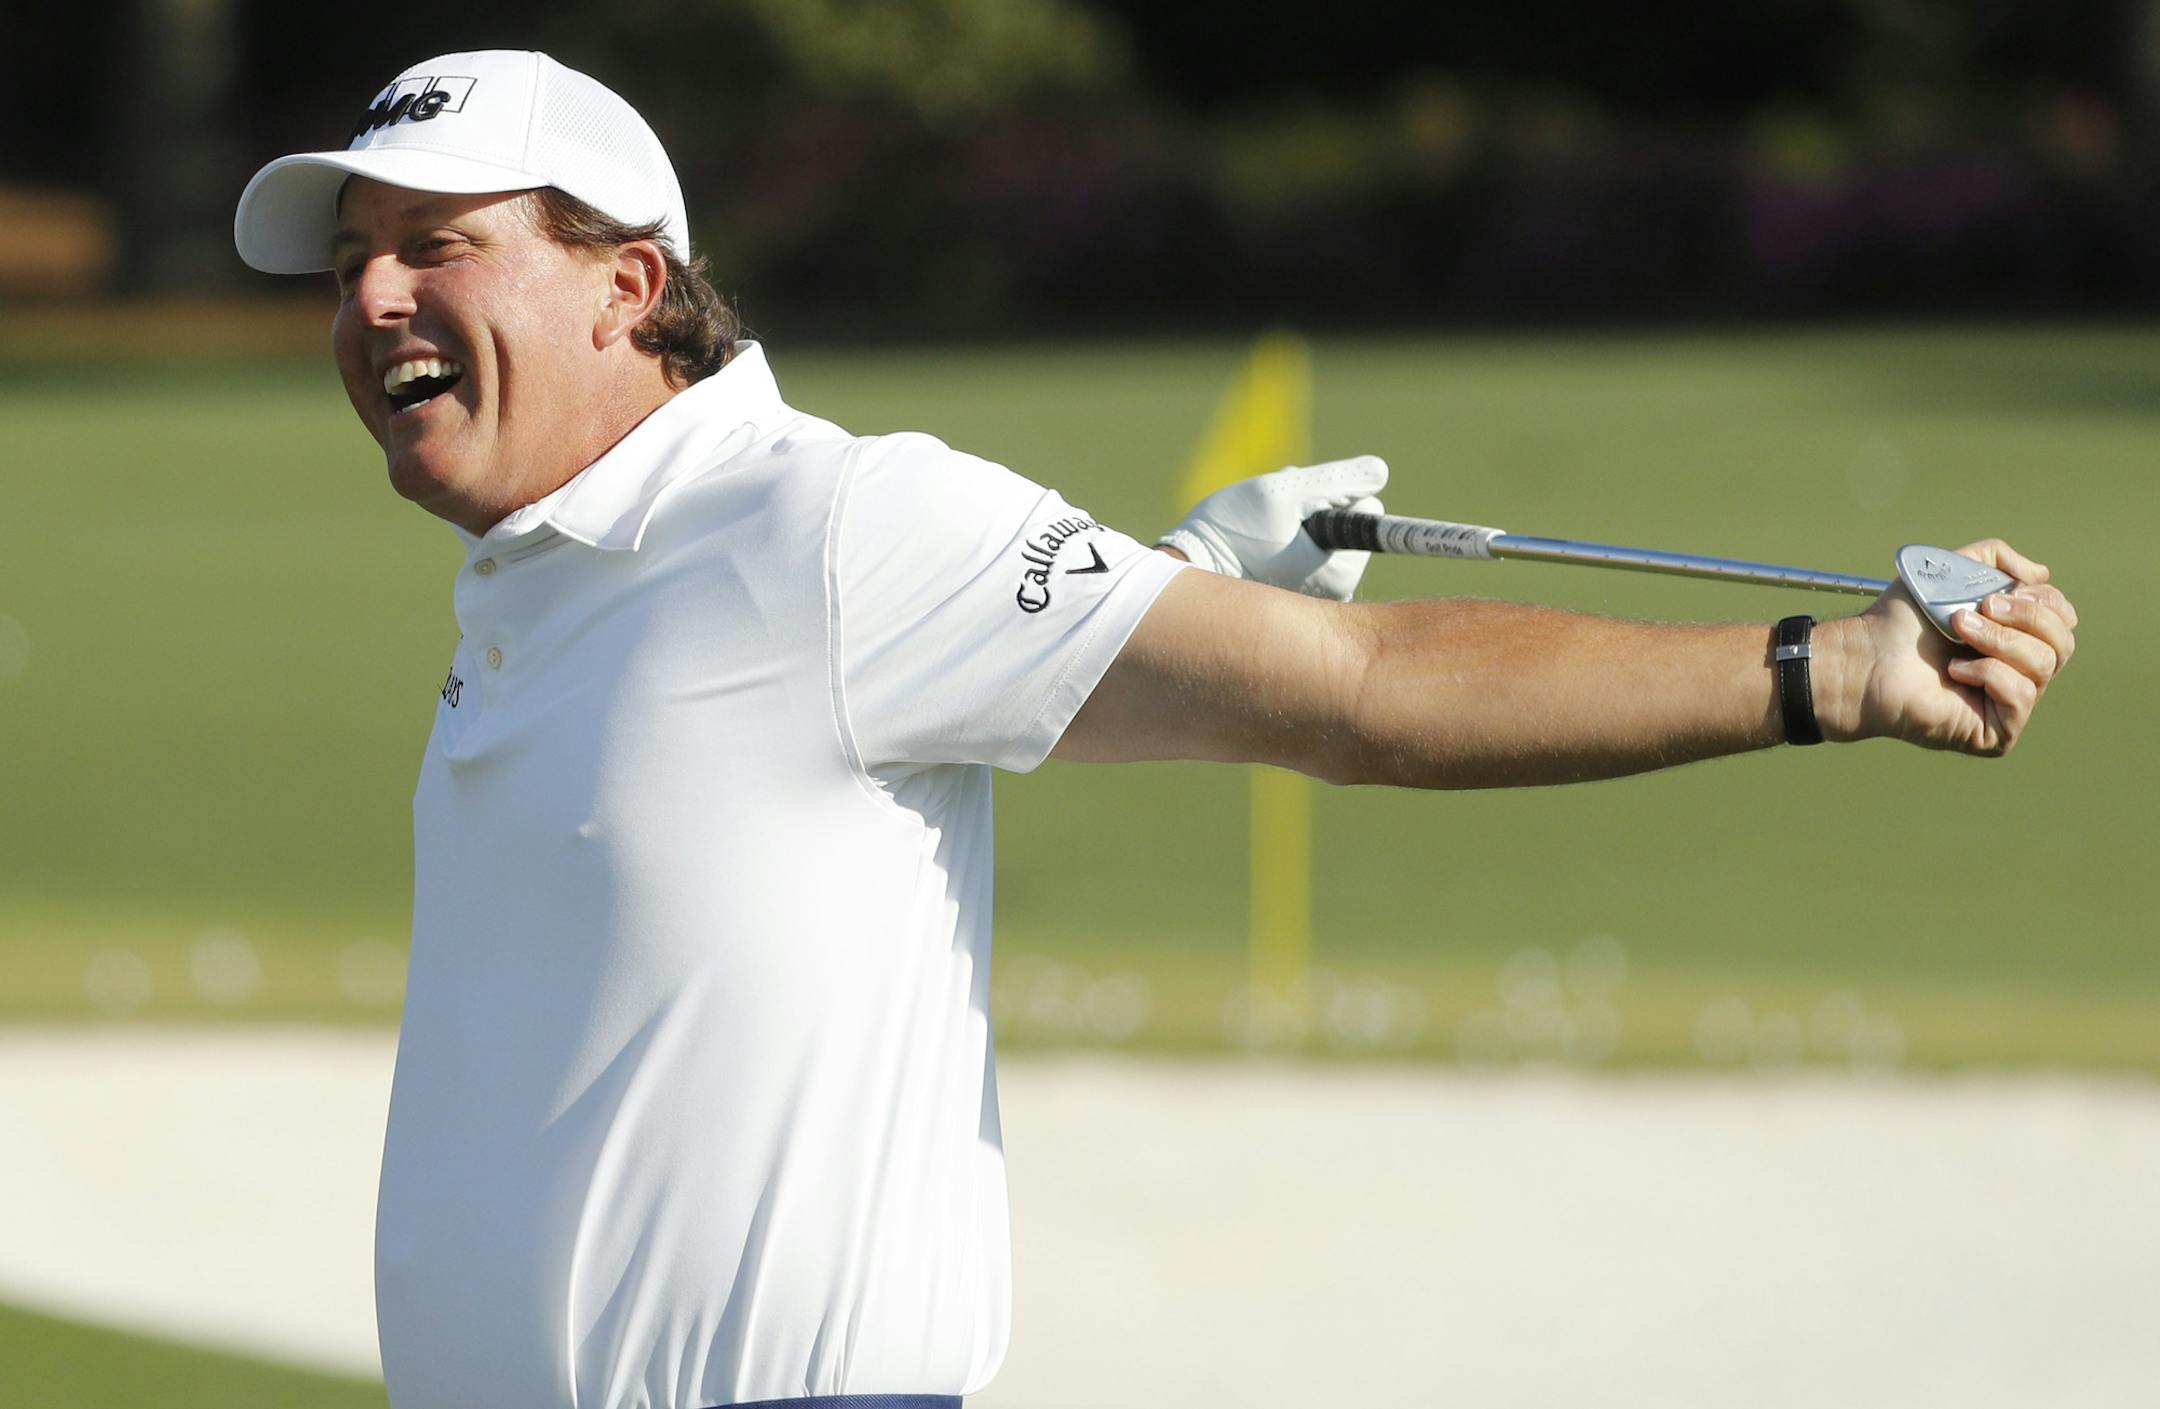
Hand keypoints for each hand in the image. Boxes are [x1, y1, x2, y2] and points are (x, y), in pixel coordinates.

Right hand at [1158, 457, 1388, 600]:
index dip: (1331, 496)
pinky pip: (1305, 557)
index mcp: (1341, 572)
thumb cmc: (1229, 533)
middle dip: (1314, 510)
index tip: (1296, 508)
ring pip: (1322, 537)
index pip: (1366, 511)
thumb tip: (1380, 473)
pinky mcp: (1295, 601)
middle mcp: (1335, 595)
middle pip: (1345, 526)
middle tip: (1272, 518)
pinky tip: (1256, 544)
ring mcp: (1314, 601)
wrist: (1182, 573)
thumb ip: (1336, 479)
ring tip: (1258, 530)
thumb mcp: (1283, 491)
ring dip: (1296, 522)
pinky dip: (1285, 542)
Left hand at [1819, 539, 2077, 754]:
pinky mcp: (1996, 733)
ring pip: (2044, 665)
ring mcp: (2010, 706)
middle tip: (1977, 610)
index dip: (2042, 601)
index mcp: (2016, 638)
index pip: (2063, 619)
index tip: (1998, 593)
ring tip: (1958, 632)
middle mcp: (2019, 672)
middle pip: (2063, 642)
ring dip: (1998, 640)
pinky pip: (2022, 695)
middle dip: (2025, 617)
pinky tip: (1953, 671)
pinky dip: (1988, 674)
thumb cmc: (1902, 622)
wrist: (1865, 658)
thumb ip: (1996, 558)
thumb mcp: (1951, 572)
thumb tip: (2043, 573)